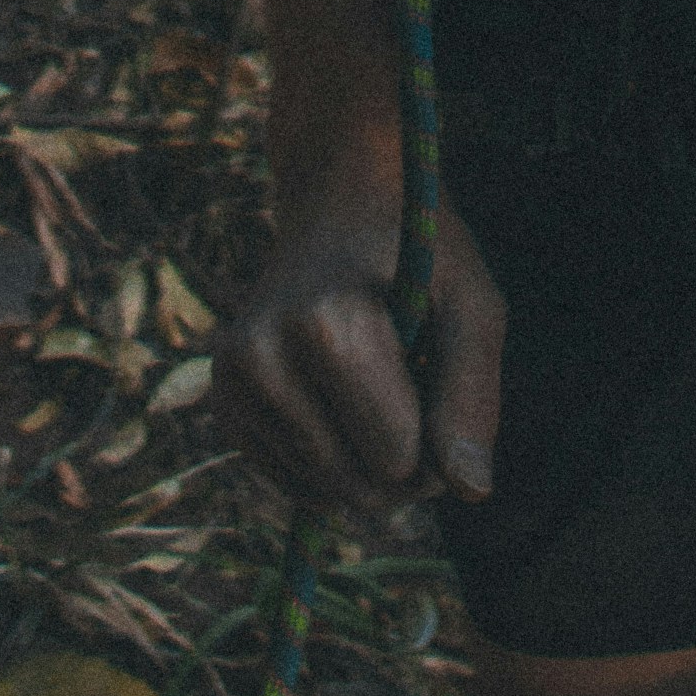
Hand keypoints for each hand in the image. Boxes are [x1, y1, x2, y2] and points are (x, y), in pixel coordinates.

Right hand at [213, 167, 505, 516]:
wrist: (339, 201)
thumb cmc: (416, 252)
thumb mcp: (470, 303)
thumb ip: (472, 393)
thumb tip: (471, 493)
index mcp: (326, 326)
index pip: (397, 458)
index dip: (438, 444)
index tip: (442, 388)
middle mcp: (263, 354)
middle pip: (358, 485)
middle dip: (404, 463)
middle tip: (418, 389)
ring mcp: (233, 378)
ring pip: (325, 490)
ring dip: (367, 459)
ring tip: (379, 383)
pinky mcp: (223, 399)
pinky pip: (293, 483)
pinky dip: (331, 463)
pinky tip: (344, 402)